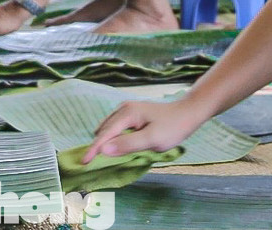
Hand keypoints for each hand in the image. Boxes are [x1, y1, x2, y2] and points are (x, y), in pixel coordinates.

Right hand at [84, 98, 203, 161]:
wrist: (187, 113)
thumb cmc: (172, 127)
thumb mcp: (152, 139)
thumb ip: (128, 145)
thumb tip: (104, 150)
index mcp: (127, 114)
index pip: (105, 134)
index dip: (94, 149)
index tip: (84, 162)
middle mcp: (123, 109)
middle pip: (105, 130)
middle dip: (97, 146)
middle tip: (89, 163)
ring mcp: (127, 110)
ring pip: (109, 128)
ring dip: (104, 142)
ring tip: (99, 157)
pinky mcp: (132, 114)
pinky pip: (115, 127)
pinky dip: (112, 137)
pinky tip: (114, 146)